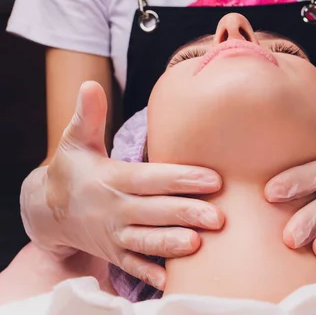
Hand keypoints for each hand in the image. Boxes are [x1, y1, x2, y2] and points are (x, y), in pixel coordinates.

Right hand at [20, 81, 224, 289]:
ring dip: (171, 244)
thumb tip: (90, 85)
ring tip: (198, 245)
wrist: (47, 210)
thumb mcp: (75, 141)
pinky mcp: (114, 252)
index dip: (180, 178)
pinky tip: (173, 280)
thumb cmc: (72, 170)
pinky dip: (150, 274)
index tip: (212, 178)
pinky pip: (132, 265)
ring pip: (145, 242)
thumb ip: (87, 116)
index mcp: (112, 179)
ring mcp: (114, 234)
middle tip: (219, 217)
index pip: (150, 178)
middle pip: (154, 212)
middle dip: (185, 214)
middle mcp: (114, 209)